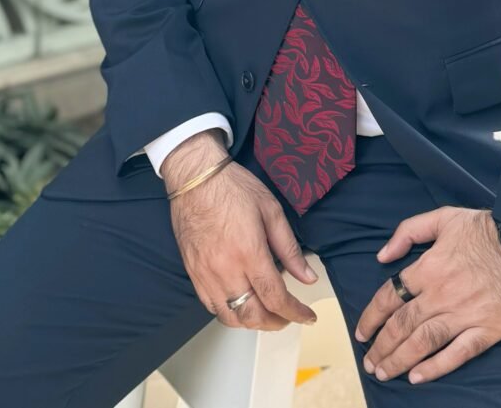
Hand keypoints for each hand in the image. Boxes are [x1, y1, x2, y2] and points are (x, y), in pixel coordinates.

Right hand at [163, 131, 317, 331]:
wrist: (194, 178)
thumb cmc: (233, 187)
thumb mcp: (271, 210)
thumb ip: (289, 248)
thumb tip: (307, 276)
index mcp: (248, 252)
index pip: (275, 297)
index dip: (295, 312)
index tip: (307, 316)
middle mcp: (225, 270)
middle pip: (252, 315)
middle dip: (275, 323)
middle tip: (288, 316)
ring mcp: (205, 275)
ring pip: (230, 317)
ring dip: (252, 321)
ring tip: (267, 312)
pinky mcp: (193, 274)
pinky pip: (211, 306)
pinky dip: (230, 312)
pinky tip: (241, 301)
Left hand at [355, 207, 500, 383]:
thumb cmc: (488, 228)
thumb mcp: (445, 217)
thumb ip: (409, 231)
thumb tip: (382, 255)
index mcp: (429, 268)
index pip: (389, 297)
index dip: (371, 317)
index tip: (362, 333)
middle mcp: (441, 294)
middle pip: (402, 325)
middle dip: (381, 346)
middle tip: (369, 363)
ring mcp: (464, 314)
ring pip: (423, 342)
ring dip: (399, 360)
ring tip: (384, 373)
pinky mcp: (487, 330)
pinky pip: (457, 353)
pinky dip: (436, 367)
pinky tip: (417, 377)